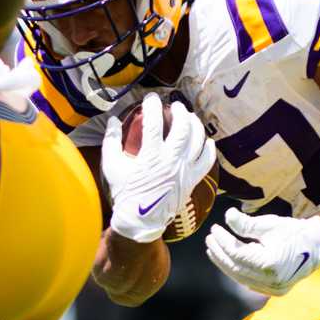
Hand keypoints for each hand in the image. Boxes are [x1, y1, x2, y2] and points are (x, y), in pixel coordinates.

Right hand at [102, 94, 215, 242]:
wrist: (140, 220)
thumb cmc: (125, 193)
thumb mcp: (112, 166)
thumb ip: (111, 141)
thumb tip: (112, 120)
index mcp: (150, 156)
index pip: (154, 123)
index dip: (152, 106)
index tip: (151, 98)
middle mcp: (171, 161)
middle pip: (182, 128)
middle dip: (180, 111)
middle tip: (175, 106)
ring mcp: (184, 171)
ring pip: (197, 141)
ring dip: (195, 125)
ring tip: (190, 118)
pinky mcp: (192, 180)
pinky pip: (207, 161)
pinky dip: (209, 149)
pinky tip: (206, 141)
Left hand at [206, 208, 319, 295]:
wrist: (318, 245)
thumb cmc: (295, 232)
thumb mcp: (269, 225)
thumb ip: (246, 224)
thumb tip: (227, 217)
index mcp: (270, 264)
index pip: (238, 254)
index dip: (223, 242)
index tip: (214, 230)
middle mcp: (270, 281)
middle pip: (236, 268)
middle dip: (220, 254)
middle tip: (210, 239)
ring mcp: (272, 288)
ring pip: (240, 278)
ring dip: (225, 264)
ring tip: (214, 250)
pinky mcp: (274, 290)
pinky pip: (249, 281)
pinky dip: (237, 271)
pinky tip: (228, 261)